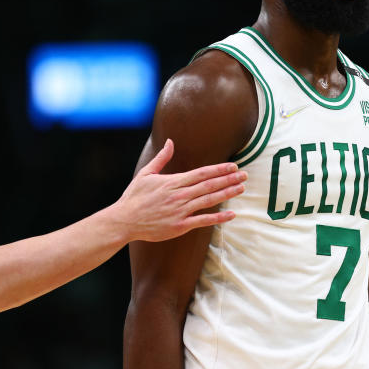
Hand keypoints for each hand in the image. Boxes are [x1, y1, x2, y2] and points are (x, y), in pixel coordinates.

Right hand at [114, 139, 245, 241]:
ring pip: (209, 201)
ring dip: (227, 194)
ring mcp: (180, 211)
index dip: (218, 169)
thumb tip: (170, 142)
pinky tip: (231, 214)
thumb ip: (161, 158)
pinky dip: (218, 218)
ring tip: (241, 188)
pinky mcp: (180, 226)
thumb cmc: (134, 197)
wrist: (124, 220)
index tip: (232, 166)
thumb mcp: (145, 174)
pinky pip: (203, 220)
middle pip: (209, 185)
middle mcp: (179, 195)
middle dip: (228, 179)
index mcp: (173, 182)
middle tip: (244, 175)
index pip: (201, 173)